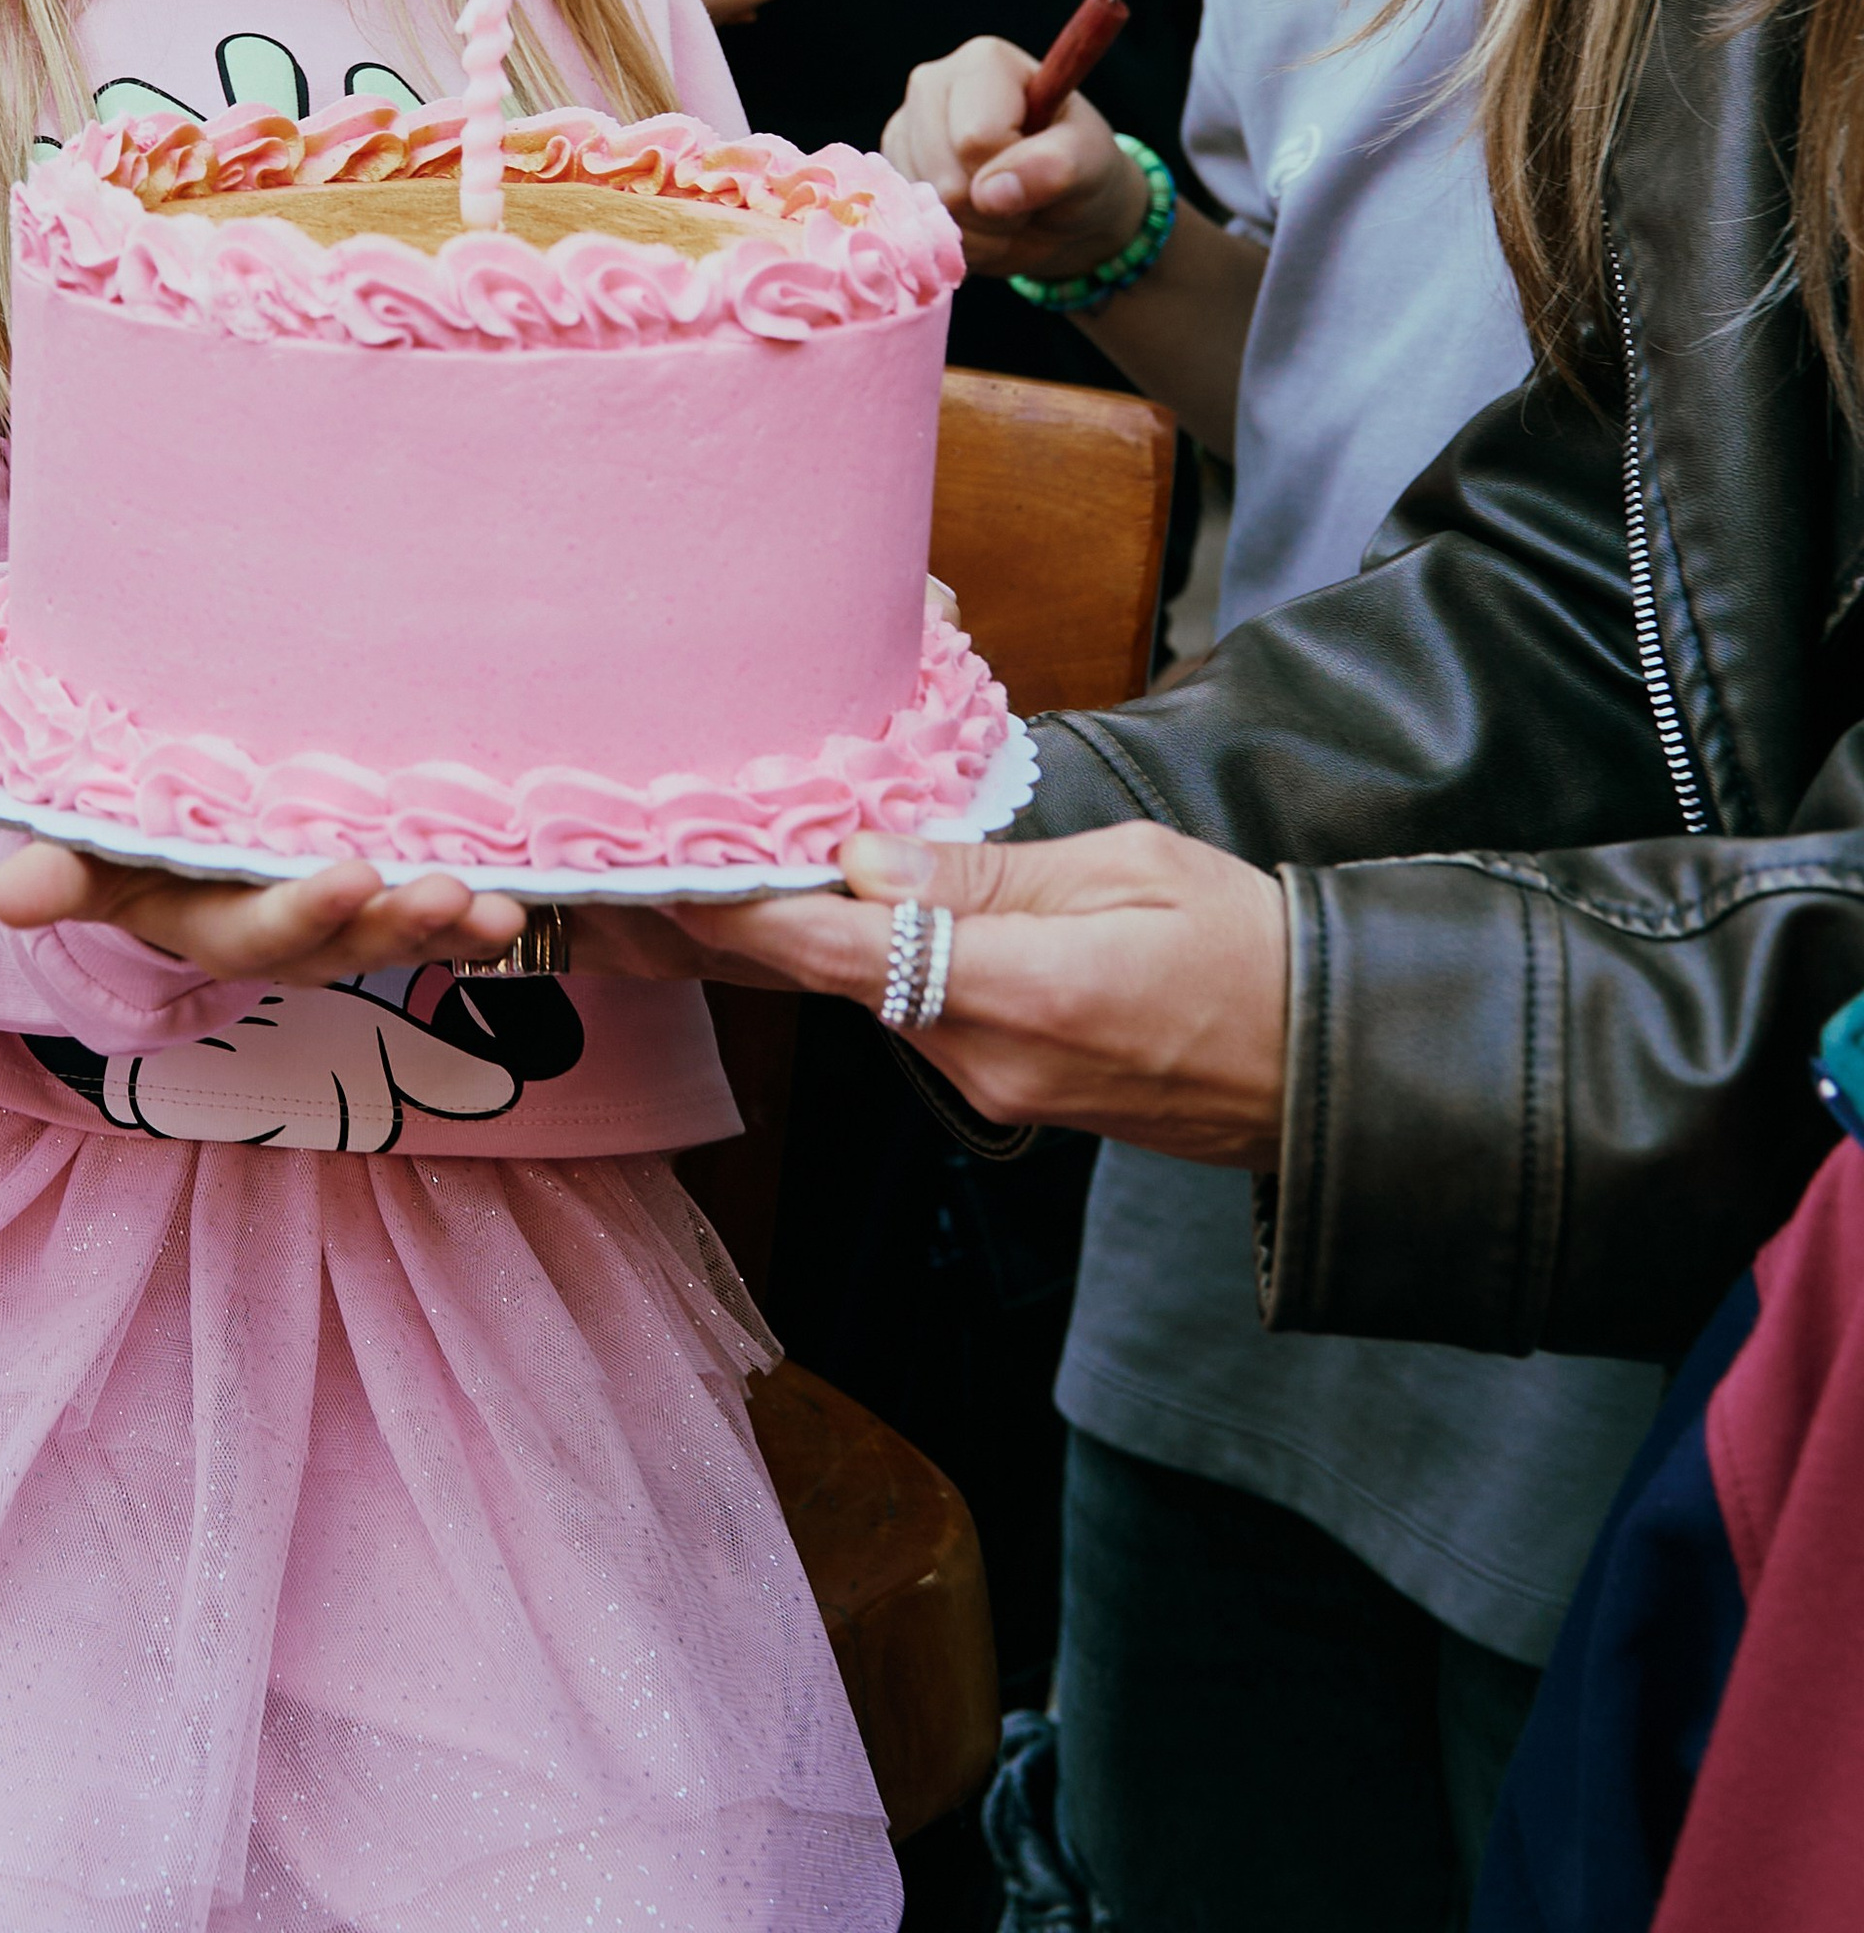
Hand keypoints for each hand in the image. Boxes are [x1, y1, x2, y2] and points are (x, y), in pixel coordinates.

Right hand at [0, 838, 526, 988]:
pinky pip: (443, 916)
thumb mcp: (93, 852)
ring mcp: (346, 924)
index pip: (260, 930)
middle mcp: (289, 937)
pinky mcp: (391, 899)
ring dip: (456, 928)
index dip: (305, 910)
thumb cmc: (133, 836)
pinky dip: (485, 912)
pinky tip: (537, 892)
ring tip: (504, 907)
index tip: (349, 875)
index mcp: (216, 924)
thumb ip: (65, 872)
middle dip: (398, 922)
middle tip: (448, 890)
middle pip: (348, 942)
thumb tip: (8, 894)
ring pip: (404, 935)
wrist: (177, 838)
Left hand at [674, 822, 1287, 1167]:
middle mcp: (982, 1057)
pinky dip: (851, 960)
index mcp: (1017, 996)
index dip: (742, 910)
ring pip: (863, 989)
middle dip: (729, 924)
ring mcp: (991, 1082)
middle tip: (617, 875)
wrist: (1325, 1066)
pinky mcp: (1005, 1084)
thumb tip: (872, 860)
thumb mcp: (1127, 873)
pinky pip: (907, 1007)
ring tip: (690, 875)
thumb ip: (989, 875)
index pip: (843, 948)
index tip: (658, 872)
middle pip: (827, 975)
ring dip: (784, 937)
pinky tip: (811, 914)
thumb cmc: (1245, 948)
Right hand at [882, 35, 1144, 284]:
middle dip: (990, 208)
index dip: (1011, 172)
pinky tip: (974, 218)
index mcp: (984, 63)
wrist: (1060, 208)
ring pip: (923, 207)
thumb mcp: (1092, 163)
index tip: (1038, 168)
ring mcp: (904, 128)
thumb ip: (1058, 166)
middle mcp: (932, 84)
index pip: (977, 138)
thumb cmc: (1080, 169)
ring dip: (973, 228)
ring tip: (1001, 208)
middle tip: (1022, 196)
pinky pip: (909, 224)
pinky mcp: (890, 170)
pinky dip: (950, 237)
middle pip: (944, 178)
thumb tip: (993, 191)